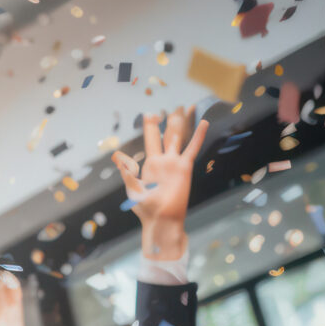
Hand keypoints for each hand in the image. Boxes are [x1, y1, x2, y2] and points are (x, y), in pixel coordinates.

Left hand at [112, 106, 206, 259]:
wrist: (162, 219)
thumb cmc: (146, 209)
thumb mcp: (133, 191)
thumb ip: (128, 175)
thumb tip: (120, 162)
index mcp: (150, 164)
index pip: (150, 140)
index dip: (150, 126)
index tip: (149, 113)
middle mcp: (164, 160)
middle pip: (165, 135)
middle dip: (165, 121)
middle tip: (166, 106)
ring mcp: (175, 162)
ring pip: (179, 137)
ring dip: (181, 123)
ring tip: (184, 107)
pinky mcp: (185, 167)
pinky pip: (193, 148)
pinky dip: (198, 135)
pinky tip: (204, 123)